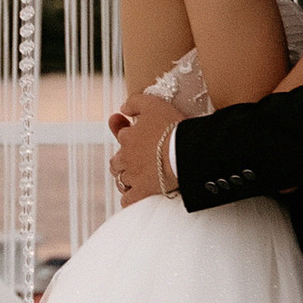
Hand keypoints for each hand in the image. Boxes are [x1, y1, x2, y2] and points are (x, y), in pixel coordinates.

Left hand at [109, 92, 177, 208]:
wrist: (185, 151)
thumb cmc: (171, 126)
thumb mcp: (153, 104)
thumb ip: (134, 102)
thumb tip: (121, 109)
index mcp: (127, 137)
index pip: (122, 136)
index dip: (129, 135)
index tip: (140, 137)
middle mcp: (126, 157)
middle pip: (116, 161)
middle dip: (123, 161)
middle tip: (138, 160)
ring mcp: (133, 176)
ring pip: (121, 180)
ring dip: (126, 178)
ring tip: (138, 178)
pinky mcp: (142, 192)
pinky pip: (128, 200)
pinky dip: (130, 198)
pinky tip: (136, 196)